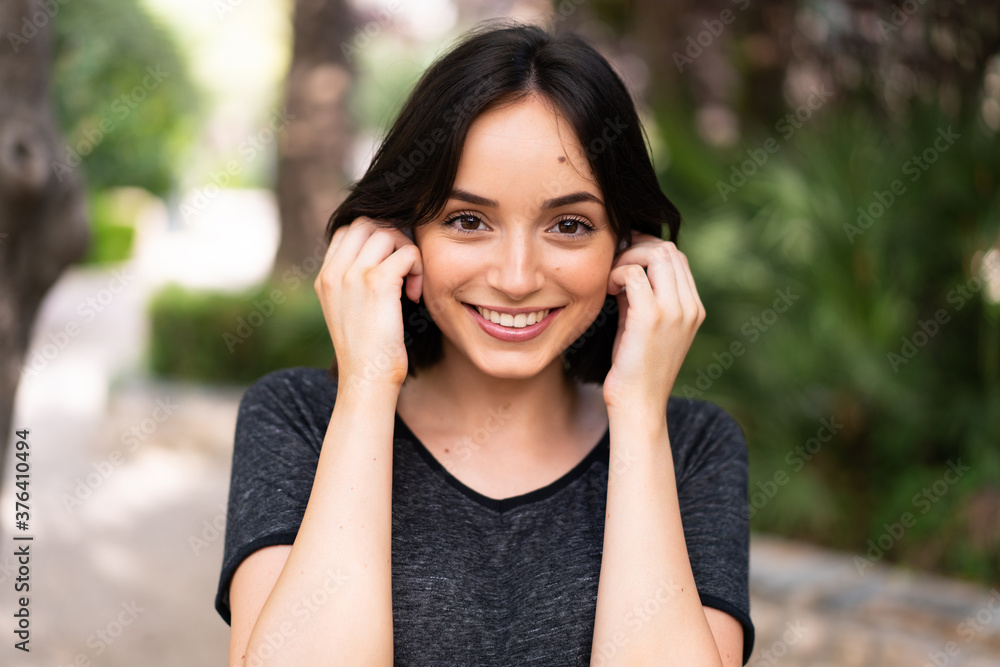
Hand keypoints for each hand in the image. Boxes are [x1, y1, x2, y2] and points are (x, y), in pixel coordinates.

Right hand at [314, 217, 422, 388]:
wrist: (366, 380)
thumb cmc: (367, 351)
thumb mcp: (351, 311)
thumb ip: (355, 282)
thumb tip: (382, 255)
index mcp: (325, 277)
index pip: (348, 229)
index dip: (375, 236)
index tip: (392, 261)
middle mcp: (334, 272)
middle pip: (367, 222)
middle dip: (394, 237)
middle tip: (405, 267)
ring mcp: (352, 275)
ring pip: (388, 233)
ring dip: (408, 253)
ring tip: (410, 283)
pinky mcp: (377, 283)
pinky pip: (407, 253)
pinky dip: (418, 269)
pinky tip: (414, 294)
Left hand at [602, 231, 704, 411]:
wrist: (639, 404)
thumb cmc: (636, 369)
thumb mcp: (644, 327)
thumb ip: (642, 297)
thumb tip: (626, 271)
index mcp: (693, 309)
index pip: (677, 258)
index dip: (647, 250)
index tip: (624, 261)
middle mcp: (689, 307)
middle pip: (669, 250)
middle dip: (637, 247)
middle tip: (614, 265)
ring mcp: (674, 311)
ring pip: (656, 254)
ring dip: (627, 257)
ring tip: (611, 278)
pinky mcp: (651, 317)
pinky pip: (634, 273)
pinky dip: (616, 273)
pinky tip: (607, 290)